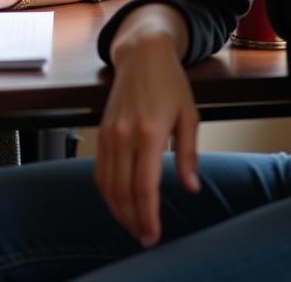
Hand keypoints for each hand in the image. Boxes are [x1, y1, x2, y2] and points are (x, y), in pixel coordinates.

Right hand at [95, 8, 198, 247]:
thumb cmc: (169, 82)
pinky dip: (106, 192)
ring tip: (132, 225)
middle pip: (122, 190)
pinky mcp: (101, 131)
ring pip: (106, 184)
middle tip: (144, 237)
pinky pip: (99, 170)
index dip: (147, 215)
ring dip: (117, 210)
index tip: (153, 234)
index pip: (144, 186)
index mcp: (149, 131)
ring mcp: (109, 132)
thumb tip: (191, 186)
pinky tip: (118, 202)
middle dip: (132, 220)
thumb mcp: (189, 115)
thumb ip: (188, 153)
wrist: (142, 53)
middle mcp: (124, 134)